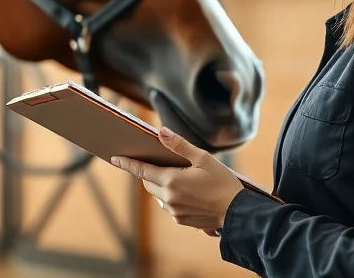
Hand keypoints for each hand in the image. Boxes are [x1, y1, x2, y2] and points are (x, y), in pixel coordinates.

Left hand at [111, 126, 242, 231]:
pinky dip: (172, 196)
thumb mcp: (203, 159)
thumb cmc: (223, 183)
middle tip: (159, 163)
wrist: (238, 213)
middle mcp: (169, 198)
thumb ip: (180, 146)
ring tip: (179, 177)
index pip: (142, 170)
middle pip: (149, 183)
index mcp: (172, 180)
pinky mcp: (181, 220)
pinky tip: (188, 192)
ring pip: (158, 195)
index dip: (127, 163)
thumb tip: (161, 133)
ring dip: (162, 185)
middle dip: (149, 173)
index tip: (115, 158)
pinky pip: (169, 205)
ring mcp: (174, 211)